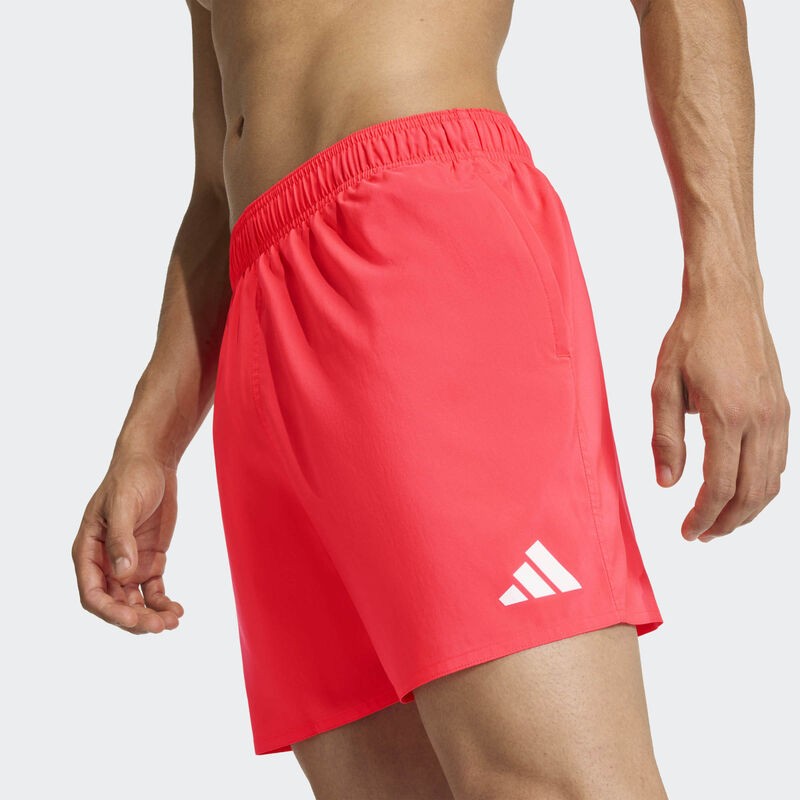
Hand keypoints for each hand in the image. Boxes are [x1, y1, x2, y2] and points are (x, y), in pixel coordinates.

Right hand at [72, 449, 183, 632]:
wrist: (153, 463)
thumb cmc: (130, 478)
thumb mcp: (123, 504)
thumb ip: (121, 539)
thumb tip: (123, 573)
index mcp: (88, 551)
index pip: (92, 593)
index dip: (110, 611)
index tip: (133, 620)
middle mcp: (106, 563)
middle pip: (115, 603)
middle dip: (136, 619)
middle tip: (160, 627)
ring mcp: (129, 564)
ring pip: (135, 602)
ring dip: (151, 615)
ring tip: (173, 622)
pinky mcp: (151, 561)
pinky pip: (154, 591)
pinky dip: (163, 603)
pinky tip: (178, 611)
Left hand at [650, 283, 789, 541]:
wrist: (728, 299)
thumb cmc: (691, 338)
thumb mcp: (663, 386)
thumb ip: (665, 438)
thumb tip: (666, 484)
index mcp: (728, 416)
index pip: (719, 486)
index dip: (704, 517)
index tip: (688, 532)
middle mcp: (761, 420)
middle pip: (752, 493)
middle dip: (727, 522)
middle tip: (702, 535)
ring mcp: (778, 414)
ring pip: (772, 481)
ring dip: (748, 510)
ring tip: (721, 522)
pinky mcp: (784, 407)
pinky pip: (780, 460)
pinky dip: (764, 486)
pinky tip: (743, 492)